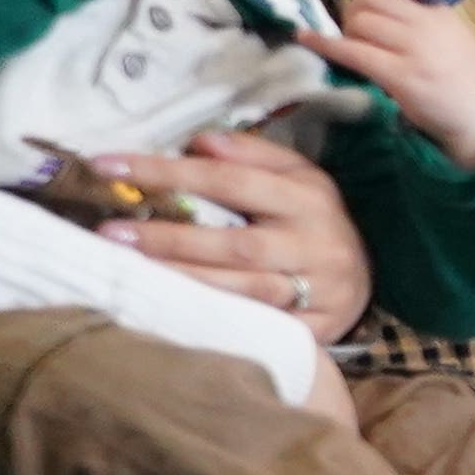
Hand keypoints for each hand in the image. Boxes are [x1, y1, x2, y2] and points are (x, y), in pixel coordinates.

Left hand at [85, 129, 368, 330]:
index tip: (107, 166)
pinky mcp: (314, 332)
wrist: (367, 279)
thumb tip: (200, 142)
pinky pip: (259, 329)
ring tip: (131, 270)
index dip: (166, 172)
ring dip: (184, 281)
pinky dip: (215, 319)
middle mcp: (316, 246)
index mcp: (309, 199)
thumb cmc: (316, 220)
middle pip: (235, 244)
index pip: (229, 181)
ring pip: (245, 291)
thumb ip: (253, 154)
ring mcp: (318, 294)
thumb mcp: (299, 176)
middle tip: (111, 233)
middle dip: (170, 239)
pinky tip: (172, 308)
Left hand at [318, 0, 474, 173]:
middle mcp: (427, 25)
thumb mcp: (451, 34)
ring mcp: (415, 51)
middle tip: (355, 33)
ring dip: (345, 32)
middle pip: (370, 0)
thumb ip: (421, 15)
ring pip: (359, 22)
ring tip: (351, 48)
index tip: (369, 9)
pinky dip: (325, 44)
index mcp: (439, 10)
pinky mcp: (401, 77)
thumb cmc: (464, 78)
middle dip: (353, 12)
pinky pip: (353, 52)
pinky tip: (307, 40)